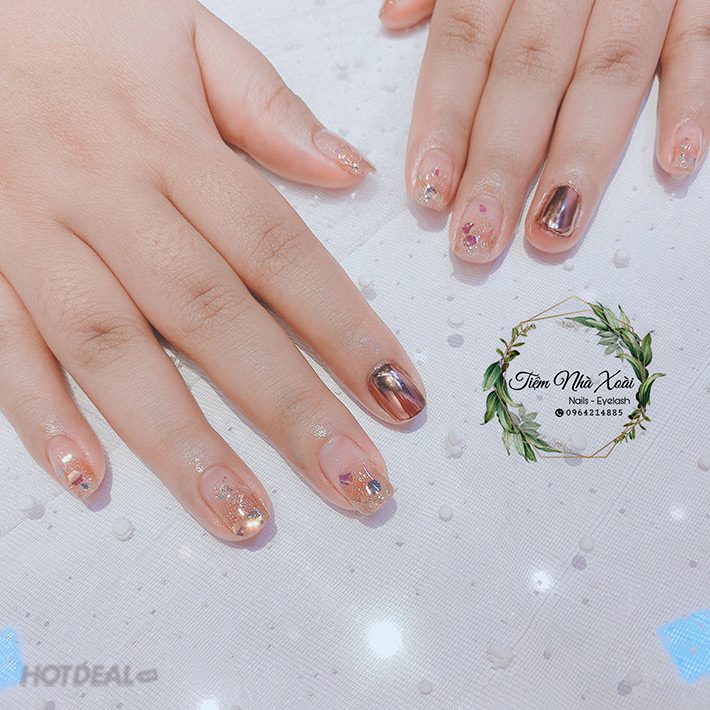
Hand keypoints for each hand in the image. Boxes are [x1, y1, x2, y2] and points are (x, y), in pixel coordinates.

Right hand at [0, 0, 425, 540]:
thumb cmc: (78, 18)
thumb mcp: (184, 31)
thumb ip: (268, 106)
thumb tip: (349, 171)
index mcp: (172, 145)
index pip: (282, 254)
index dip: (347, 330)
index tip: (399, 398)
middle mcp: (109, 200)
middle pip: (213, 317)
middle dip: (288, 409)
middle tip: (353, 483)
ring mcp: (34, 238)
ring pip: (113, 351)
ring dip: (180, 442)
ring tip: (244, 516)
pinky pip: (5, 347)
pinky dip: (41, 416)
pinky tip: (92, 480)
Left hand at [380, 0, 707, 260]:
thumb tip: (395, 16)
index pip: (464, 44)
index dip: (443, 120)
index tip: (429, 191)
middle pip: (529, 73)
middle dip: (500, 161)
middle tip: (479, 236)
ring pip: (610, 71)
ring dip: (580, 156)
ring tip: (552, 229)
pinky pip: (700, 41)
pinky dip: (691, 98)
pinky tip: (673, 161)